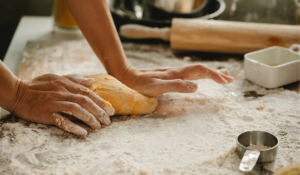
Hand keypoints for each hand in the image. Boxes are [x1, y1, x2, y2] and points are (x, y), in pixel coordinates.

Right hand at [9, 74, 114, 136]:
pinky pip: (62, 121)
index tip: (111, 110)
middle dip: (100, 112)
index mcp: (66, 84)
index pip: (88, 93)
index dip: (101, 102)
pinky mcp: (46, 114)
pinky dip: (74, 127)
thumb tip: (91, 81)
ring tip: (99, 127)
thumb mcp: (56, 77)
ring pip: (77, 110)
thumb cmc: (37, 85)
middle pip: (86, 101)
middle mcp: (62, 92)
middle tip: (108, 121)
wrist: (17, 93)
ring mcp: (54, 103)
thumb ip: (74, 79)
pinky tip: (83, 133)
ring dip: (90, 119)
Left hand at [117, 64, 233, 96]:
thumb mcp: (158, 87)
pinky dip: (201, 75)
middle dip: (217, 74)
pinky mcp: (171, 76)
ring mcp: (175, 73)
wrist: (130, 76)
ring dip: (211, 73)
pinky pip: (190, 74)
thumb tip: (197, 86)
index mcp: (178, 73)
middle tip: (230, 79)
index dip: (214, 75)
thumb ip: (176, 86)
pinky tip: (200, 78)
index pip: (201, 70)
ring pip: (197, 71)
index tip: (225, 82)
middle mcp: (178, 71)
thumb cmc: (142, 84)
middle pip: (202, 69)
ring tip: (223, 76)